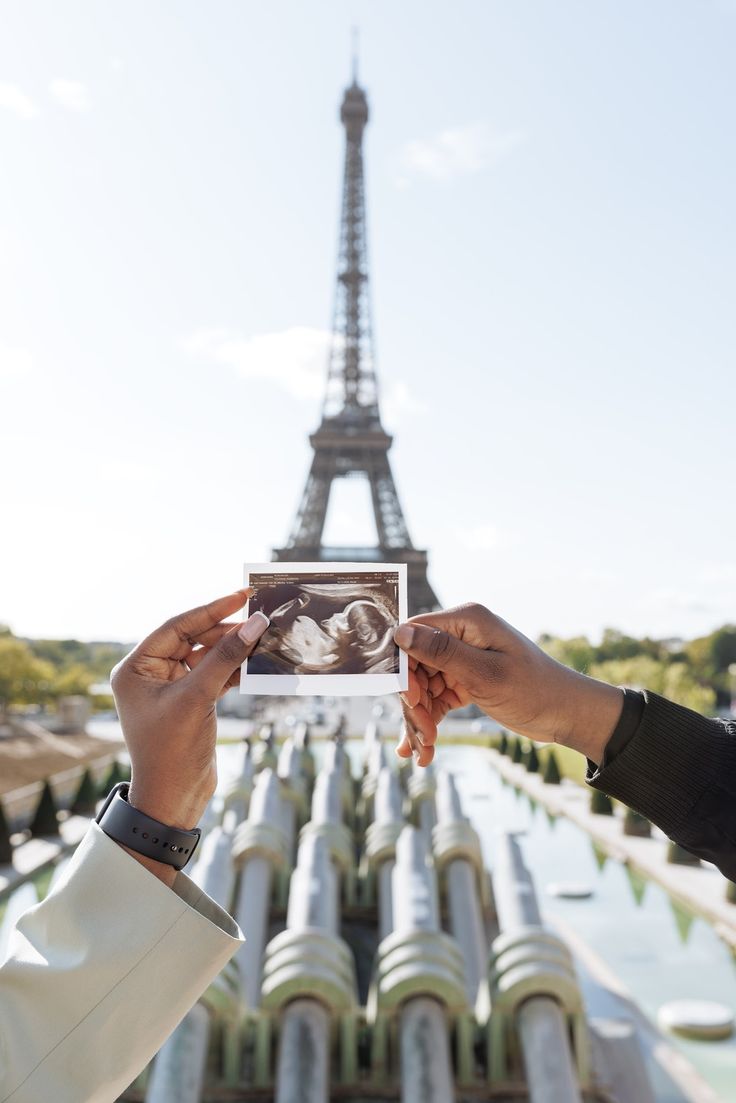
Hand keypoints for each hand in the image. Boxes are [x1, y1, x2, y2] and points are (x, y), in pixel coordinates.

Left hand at [110, 589, 268, 880]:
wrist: (172, 800)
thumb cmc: (171, 751)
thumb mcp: (197, 698)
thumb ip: (225, 658)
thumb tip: (255, 624)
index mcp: (136, 668)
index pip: (176, 626)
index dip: (210, 610)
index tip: (241, 595)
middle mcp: (150, 674)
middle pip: (192, 638)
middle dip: (225, 629)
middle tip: (259, 616)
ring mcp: (171, 688)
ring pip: (206, 656)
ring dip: (233, 649)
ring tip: (263, 637)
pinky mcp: (190, 703)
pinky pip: (214, 675)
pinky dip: (234, 669)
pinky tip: (256, 662)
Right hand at [394, 603, 622, 767]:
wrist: (567, 714)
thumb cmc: (534, 690)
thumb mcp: (486, 674)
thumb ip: (442, 652)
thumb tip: (400, 633)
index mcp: (467, 621)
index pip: (414, 635)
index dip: (405, 669)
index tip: (412, 701)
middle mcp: (461, 635)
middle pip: (415, 666)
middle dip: (414, 704)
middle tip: (422, 738)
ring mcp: (462, 658)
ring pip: (422, 687)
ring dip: (420, 719)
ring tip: (424, 751)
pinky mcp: (465, 680)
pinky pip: (436, 698)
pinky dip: (430, 721)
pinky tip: (423, 749)